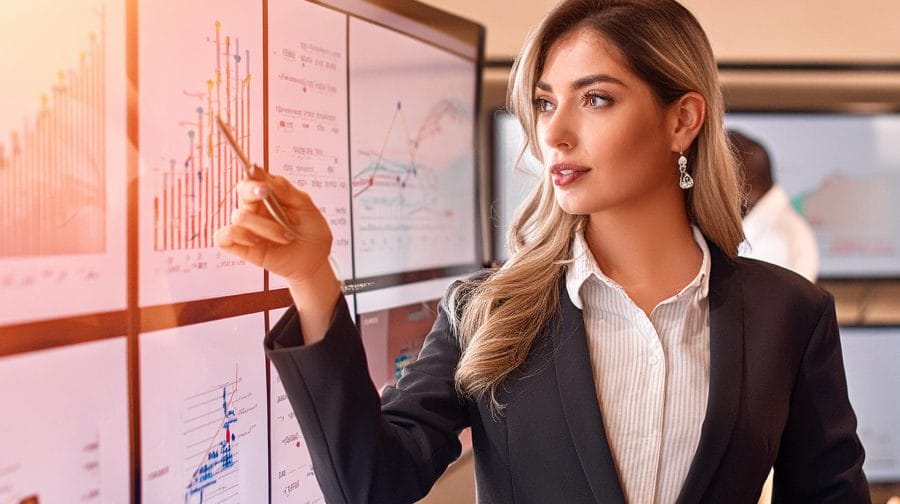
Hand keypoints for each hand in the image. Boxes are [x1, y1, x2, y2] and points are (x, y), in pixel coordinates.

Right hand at [214, 174, 333, 288]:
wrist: (315, 261)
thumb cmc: (311, 233)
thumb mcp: (305, 207)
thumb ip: (285, 190)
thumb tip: (261, 172)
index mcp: (270, 196)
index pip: (253, 178)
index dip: (253, 175)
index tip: (263, 179)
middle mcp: (256, 209)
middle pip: (241, 190)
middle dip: (253, 192)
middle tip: (265, 193)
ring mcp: (248, 228)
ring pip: (239, 217)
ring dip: (265, 227)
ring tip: (286, 237)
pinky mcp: (242, 247)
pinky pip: (223, 237)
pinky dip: (238, 236)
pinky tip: (257, 242)